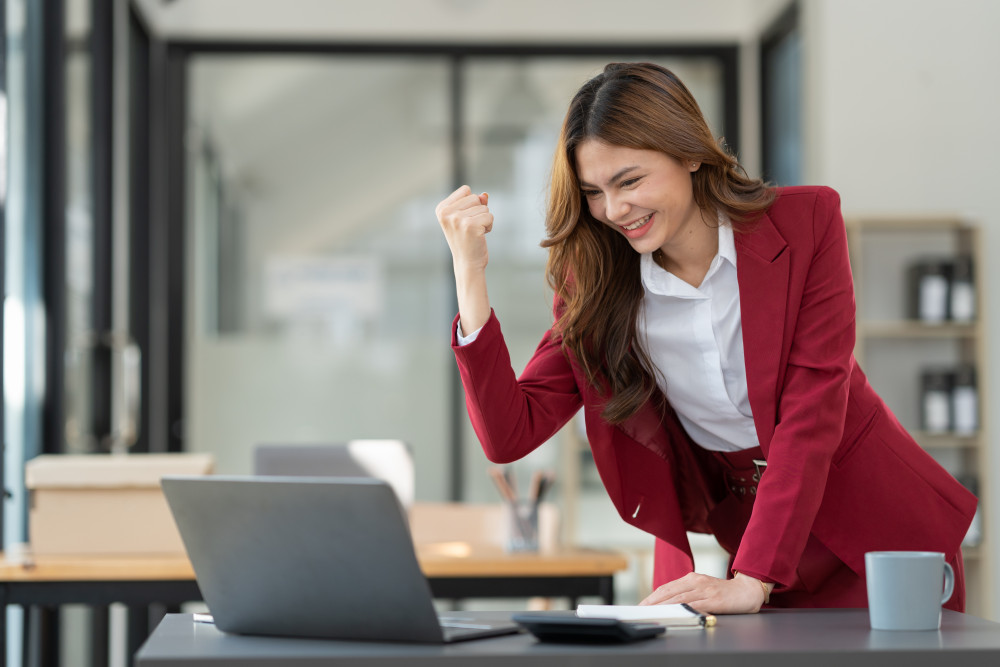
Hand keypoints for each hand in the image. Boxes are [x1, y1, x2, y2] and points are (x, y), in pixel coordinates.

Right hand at [435, 185, 493, 273]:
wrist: (467, 263)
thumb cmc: (467, 239)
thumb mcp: (466, 217)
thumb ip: (475, 202)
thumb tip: (485, 195)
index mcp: (441, 208)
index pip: (466, 190)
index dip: (470, 204)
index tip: (464, 219)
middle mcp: (447, 213)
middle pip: (475, 197)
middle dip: (478, 211)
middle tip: (470, 228)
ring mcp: (458, 219)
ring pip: (484, 207)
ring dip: (484, 219)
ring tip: (475, 232)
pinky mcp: (470, 226)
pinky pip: (489, 216)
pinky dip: (489, 226)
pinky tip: (480, 236)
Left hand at [638, 572, 769, 614]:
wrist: (748, 590)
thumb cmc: (724, 592)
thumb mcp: (703, 589)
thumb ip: (688, 593)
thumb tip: (669, 604)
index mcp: (691, 578)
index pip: (666, 588)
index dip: (652, 597)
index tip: (641, 605)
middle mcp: (696, 581)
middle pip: (669, 592)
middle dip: (652, 602)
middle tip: (640, 610)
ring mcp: (705, 590)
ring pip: (679, 598)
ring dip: (663, 606)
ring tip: (651, 613)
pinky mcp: (714, 599)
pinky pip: (695, 605)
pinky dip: (683, 609)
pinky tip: (674, 614)